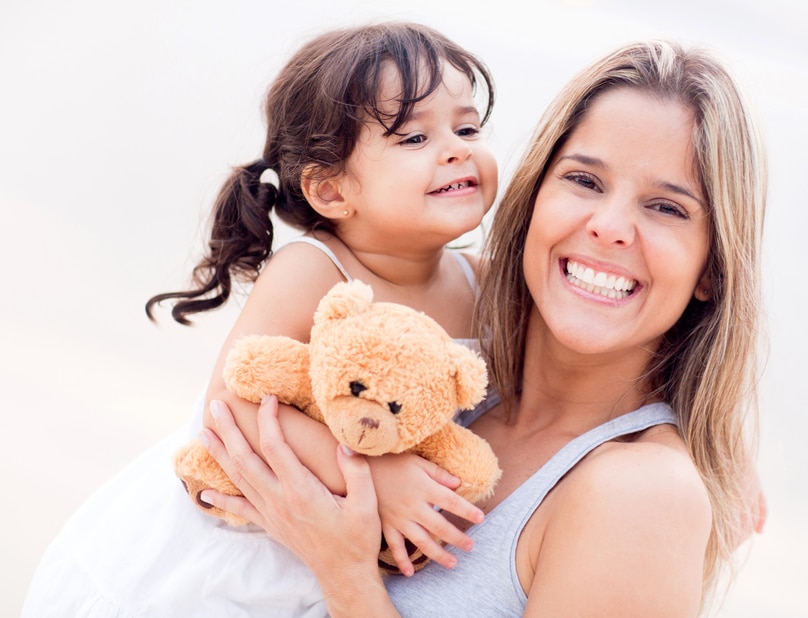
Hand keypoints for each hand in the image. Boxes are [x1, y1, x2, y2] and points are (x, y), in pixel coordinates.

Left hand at [199, 396, 382, 578]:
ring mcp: (271, 512)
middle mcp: (279, 499)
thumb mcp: (366, 505)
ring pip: (238, 478)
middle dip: (229, 430)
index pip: (276, 447)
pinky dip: (221, 498)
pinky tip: (204, 492)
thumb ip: (357, 472)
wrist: (344, 573)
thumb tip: (346, 443)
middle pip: (246, 459)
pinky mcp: (270, 523)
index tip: (268, 398)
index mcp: (301, 490)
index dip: (268, 420)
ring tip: (204, 433)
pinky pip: (240, 508)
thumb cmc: (356, 538)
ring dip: (219, 454)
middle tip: (217, 406)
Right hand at [370, 453, 483, 574]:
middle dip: (457, 538)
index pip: (451, 502)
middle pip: (440, 526)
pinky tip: (410, 573)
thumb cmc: (391, 460)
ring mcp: (399, 518)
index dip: (467, 511)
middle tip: (471, 547)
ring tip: (452, 563)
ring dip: (437, 554)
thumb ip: (438, 473)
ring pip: (421, 541)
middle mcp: (413, 506)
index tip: (481, 518)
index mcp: (423, 488)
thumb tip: (459, 483)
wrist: (360, 467)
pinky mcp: (385, 525)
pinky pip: (395, 546)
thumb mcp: (417, 461)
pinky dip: (402, 561)